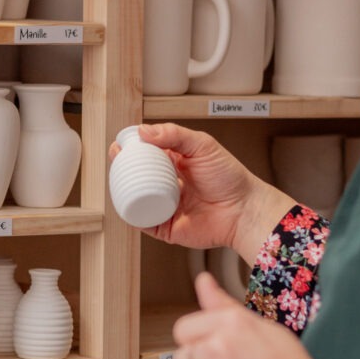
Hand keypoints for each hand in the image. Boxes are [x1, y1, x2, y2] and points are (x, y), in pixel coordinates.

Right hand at [108, 123, 255, 249]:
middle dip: (122, 167)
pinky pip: (144, 222)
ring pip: (137, 199)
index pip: (147, 154)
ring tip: (116, 179)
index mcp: (176, 164)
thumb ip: (175, 135)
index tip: (121, 143)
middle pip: (138, 176)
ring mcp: (166, 207)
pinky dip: (132, 215)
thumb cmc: (230, 177)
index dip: (132, 148)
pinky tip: (125, 204)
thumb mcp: (203, 146)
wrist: (243, 210)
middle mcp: (168, 185)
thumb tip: (143, 130)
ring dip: (122, 190)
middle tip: (116, 157)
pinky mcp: (166, 228)